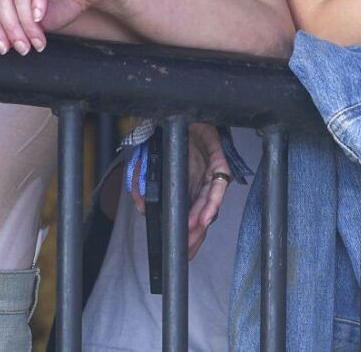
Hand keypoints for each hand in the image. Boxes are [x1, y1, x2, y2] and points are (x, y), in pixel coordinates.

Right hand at [128, 123, 233, 258]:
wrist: (177, 108)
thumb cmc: (166, 135)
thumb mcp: (146, 161)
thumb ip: (141, 183)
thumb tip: (140, 207)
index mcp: (186, 183)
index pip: (189, 213)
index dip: (186, 234)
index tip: (180, 253)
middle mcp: (200, 180)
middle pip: (202, 213)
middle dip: (195, 235)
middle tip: (186, 252)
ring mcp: (210, 169)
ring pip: (211, 201)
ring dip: (202, 221)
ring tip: (192, 236)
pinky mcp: (219, 156)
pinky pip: (220, 181)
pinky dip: (213, 200)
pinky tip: (205, 216)